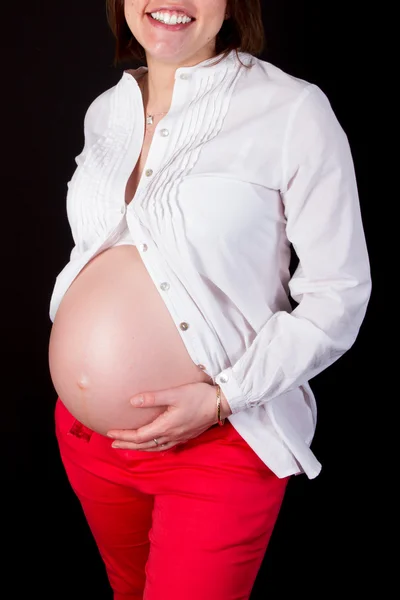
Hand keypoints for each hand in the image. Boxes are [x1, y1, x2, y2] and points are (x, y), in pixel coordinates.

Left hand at [106, 382, 231, 451]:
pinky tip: (153, 444)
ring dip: (139, 448)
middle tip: (113, 444)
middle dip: (128, 444)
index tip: (110, 433)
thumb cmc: (199, 396)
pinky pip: (165, 446)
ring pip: (155, 447)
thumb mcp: (174, 393)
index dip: (124, 435)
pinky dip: (154, 447)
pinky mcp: (186, 435)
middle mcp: (172, 435)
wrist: (221, 403)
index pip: (139, 436)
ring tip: (128, 446)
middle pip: (145, 445)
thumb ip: (153, 398)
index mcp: (166, 426)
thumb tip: (132, 402)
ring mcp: (180, 437)